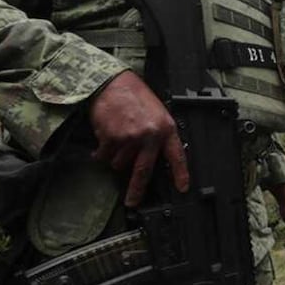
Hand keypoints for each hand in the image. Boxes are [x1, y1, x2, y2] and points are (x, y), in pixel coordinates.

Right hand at [88, 70, 188, 206]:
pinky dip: (101, 151)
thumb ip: (158, 134)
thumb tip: (156, 156)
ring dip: (116, 157)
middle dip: (137, 190)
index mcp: (165, 128)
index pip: (177, 156)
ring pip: (120, 163)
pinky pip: (104, 156)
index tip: (182, 187)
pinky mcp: (112, 138)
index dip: (181, 174)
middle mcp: (150, 136)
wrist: (112, 83)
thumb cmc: (134, 95)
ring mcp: (130, 138)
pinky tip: (104, 137)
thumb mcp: (156, 113)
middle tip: (133, 201)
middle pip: (144, 171)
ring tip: (116, 138)